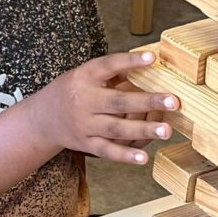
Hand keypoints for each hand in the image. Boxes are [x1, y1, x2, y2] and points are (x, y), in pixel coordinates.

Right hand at [33, 51, 178, 164]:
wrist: (43, 118)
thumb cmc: (73, 91)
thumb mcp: (85, 74)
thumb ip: (113, 70)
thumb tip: (149, 62)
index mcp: (84, 77)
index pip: (109, 65)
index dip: (130, 61)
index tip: (152, 58)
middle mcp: (84, 100)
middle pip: (119, 101)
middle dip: (147, 102)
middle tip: (174, 101)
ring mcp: (85, 125)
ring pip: (116, 128)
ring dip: (143, 130)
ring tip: (166, 130)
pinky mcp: (86, 144)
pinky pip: (107, 151)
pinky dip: (125, 155)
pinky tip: (144, 158)